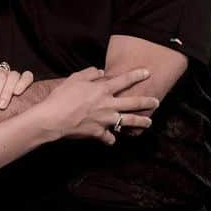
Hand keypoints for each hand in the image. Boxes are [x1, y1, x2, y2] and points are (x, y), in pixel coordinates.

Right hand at [36, 67, 158, 145]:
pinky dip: (111, 138)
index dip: (137, 75)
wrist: (53, 119)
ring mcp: (105, 120)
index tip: (148, 72)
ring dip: (141, 122)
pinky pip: (109, 137)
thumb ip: (89, 74)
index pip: (124, 80)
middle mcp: (108, 104)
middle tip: (157, 102)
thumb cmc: (61, 97)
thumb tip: (100, 71)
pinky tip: (112, 139)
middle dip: (147, 102)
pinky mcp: (99, 133)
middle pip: (134, 103)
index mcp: (102, 89)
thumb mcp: (74, 79)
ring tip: (149, 123)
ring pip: (128, 122)